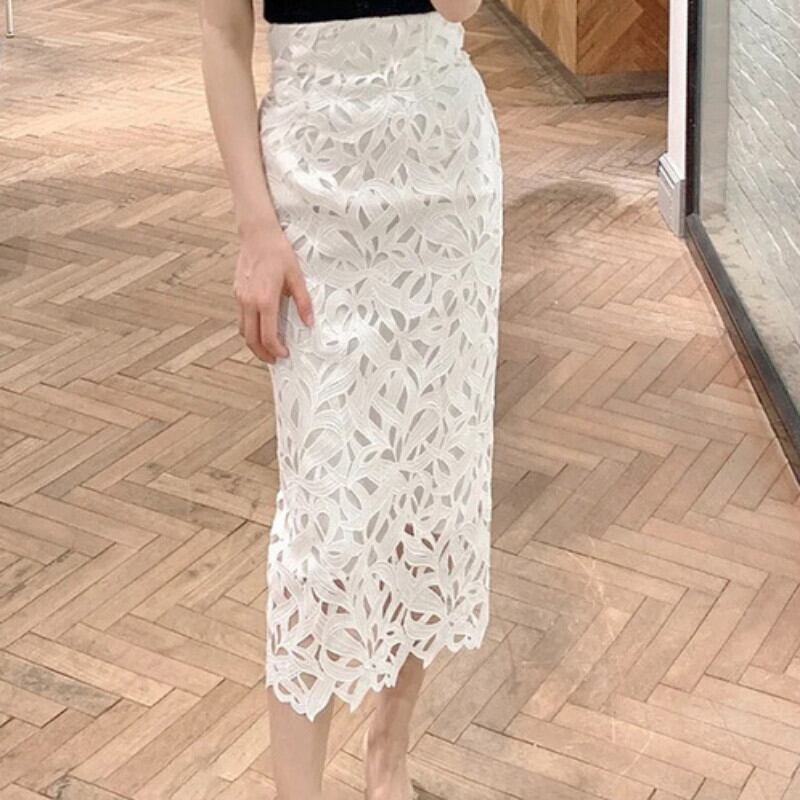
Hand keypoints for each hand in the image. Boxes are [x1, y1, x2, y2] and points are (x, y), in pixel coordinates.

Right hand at [234, 223, 313, 363]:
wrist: (257, 234)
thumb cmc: (278, 252)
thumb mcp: (297, 277)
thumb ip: (303, 302)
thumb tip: (309, 323)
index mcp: (265, 300)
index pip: (267, 335)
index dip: (276, 350)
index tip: (285, 355)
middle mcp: (249, 301)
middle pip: (250, 338)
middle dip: (262, 353)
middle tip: (274, 360)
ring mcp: (240, 297)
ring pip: (242, 330)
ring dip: (254, 343)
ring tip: (267, 348)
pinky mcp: (237, 292)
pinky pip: (241, 317)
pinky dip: (250, 328)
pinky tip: (261, 328)